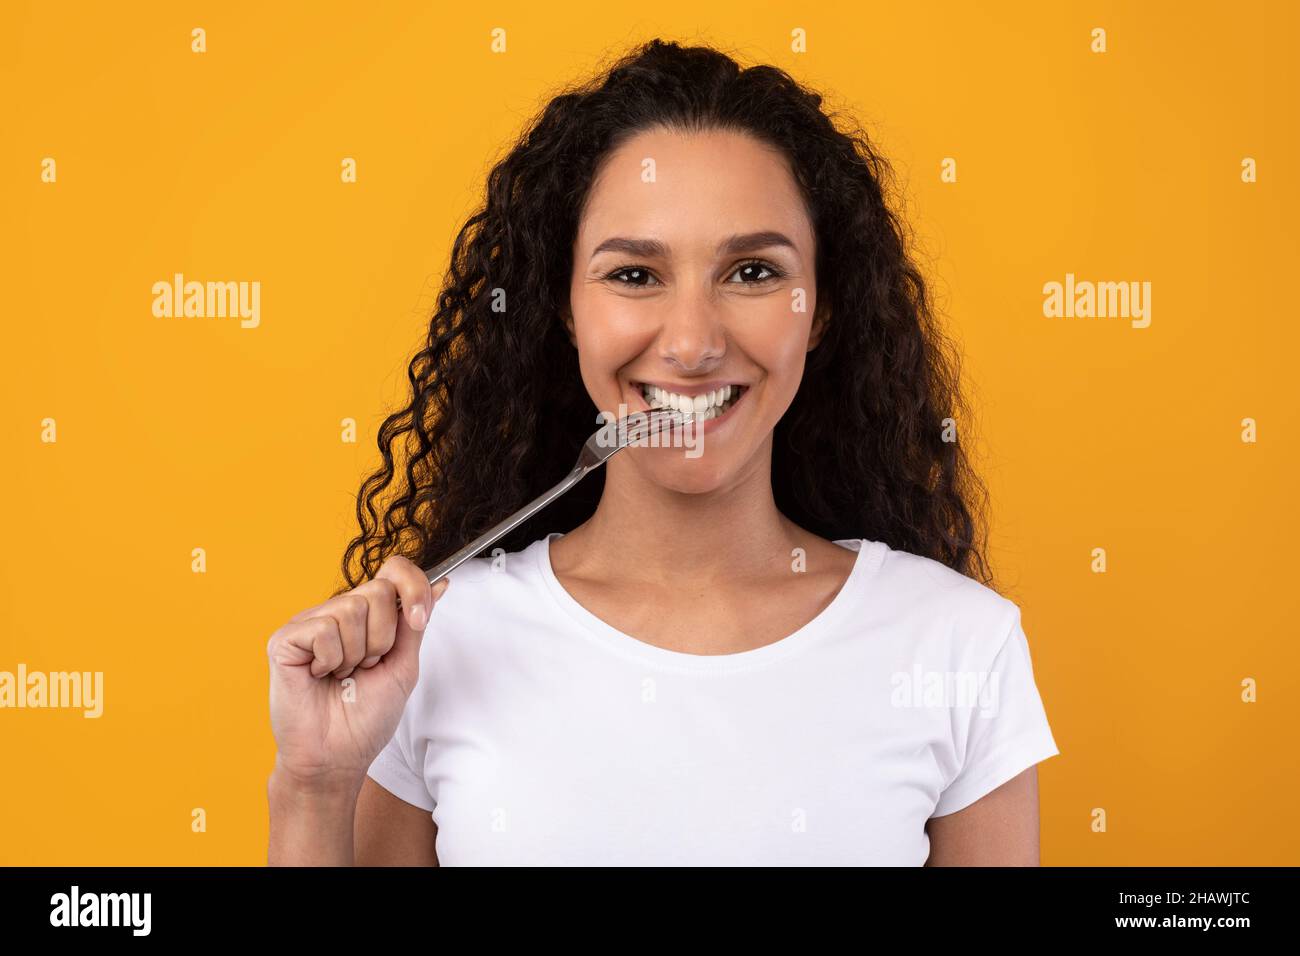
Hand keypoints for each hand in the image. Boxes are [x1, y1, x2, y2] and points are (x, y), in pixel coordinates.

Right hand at [267, 555, 449, 791]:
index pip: (393, 571)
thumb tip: (441, 583)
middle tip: (366, 666)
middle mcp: (337, 612)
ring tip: (342, 675)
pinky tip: (320, 676)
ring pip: (353, 607)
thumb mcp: (403, 664)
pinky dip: (331, 659)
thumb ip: (416, 623)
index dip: (413, 587)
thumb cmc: (366, 718)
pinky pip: (324, 629)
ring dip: (357, 653)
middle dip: (384, 636)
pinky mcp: (285, 639)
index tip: (419, 620)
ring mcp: (309, 623)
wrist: (337, 757)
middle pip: (379, 589)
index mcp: (366, 616)